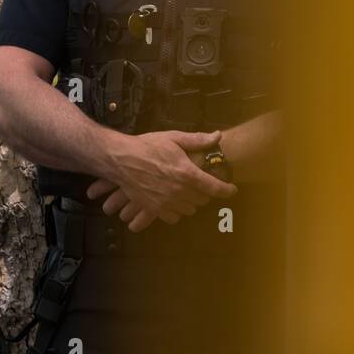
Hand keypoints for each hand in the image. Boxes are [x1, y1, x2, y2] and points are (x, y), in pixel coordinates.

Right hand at [89, 130, 236, 231]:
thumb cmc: (148, 146)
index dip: (227, 190)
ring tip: (187, 191)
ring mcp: (166, 202)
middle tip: (202, 183)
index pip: (214, 188)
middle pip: (203, 200)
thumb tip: (218, 136)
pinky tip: (174, 200)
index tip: (232, 190)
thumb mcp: (174, 138)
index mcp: (186, 173)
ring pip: (190, 209)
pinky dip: (177, 210)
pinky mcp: (154, 209)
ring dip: (192, 201)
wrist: (121, 159)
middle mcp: (179, 191)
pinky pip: (174, 217)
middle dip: (206, 192)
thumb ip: (198, 140)